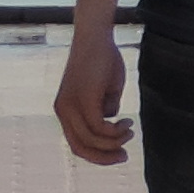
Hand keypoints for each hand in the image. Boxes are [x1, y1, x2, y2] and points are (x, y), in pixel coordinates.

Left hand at [55, 22, 130, 165]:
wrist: (97, 35)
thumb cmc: (104, 58)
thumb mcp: (105, 89)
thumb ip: (105, 108)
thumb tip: (110, 122)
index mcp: (66, 111)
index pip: (77, 143)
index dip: (97, 154)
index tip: (118, 154)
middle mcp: (63, 112)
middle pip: (80, 147)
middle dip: (103, 156)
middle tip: (124, 157)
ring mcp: (70, 107)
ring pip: (90, 139)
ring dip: (113, 141)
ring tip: (129, 131)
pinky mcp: (83, 99)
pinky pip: (98, 127)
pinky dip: (114, 130)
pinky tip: (126, 123)